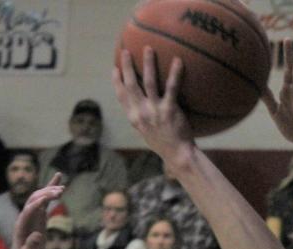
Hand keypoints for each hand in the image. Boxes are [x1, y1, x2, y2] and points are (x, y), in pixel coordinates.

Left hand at [12, 174, 64, 248]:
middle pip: (34, 199)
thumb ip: (31, 246)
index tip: (48, 198)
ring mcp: (32, 215)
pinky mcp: (39, 215)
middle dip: (46, 194)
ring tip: (63, 189)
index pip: (28, 210)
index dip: (37, 203)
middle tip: (60, 192)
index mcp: (22, 225)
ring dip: (50, 190)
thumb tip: (38, 235)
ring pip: (39, 197)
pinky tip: (59, 181)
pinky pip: (45, 201)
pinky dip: (51, 191)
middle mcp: (26, 216)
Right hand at [113, 47, 194, 168]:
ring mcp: (155, 111)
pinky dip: (175, 73)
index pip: (122, 97)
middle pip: (131, 85)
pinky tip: (178, 61)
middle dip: (127, 67)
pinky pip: (172, 88)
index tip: (114, 69)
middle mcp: (141, 113)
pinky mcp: (169, 110)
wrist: (178, 155)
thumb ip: (143, 119)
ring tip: (148, 49)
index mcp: (134, 119)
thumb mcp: (148, 133)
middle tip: (126, 51)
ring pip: (149, 82)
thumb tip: (142, 108)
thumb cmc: (165, 145)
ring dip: (148, 64)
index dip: (117, 82)